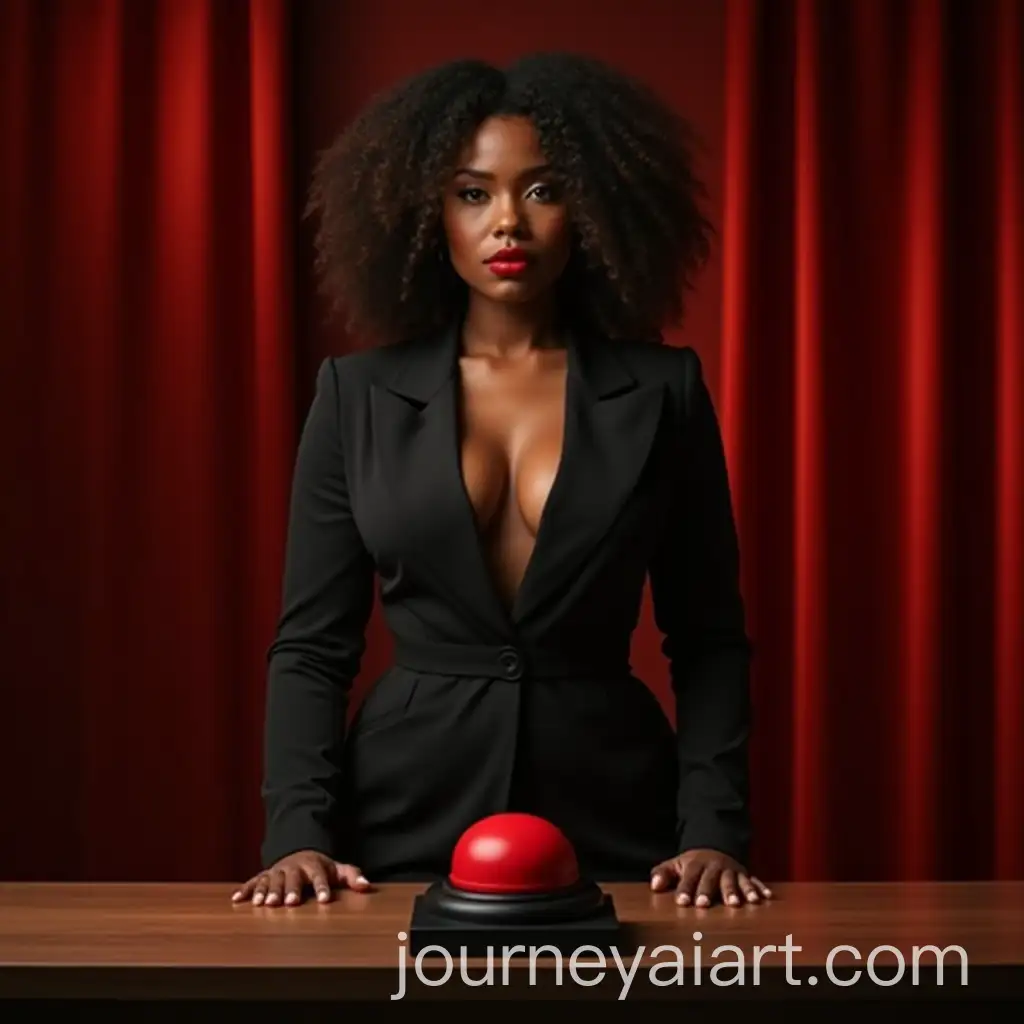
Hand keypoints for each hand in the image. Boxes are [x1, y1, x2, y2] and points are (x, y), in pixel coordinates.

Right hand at [231, 850, 371, 905]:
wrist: (298, 852)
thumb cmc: (320, 867)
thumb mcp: (337, 868)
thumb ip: (351, 876)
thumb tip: (366, 886)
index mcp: (313, 865)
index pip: (319, 876)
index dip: (322, 887)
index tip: (325, 900)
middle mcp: (294, 867)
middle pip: (292, 878)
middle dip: (291, 890)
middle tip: (290, 903)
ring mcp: (277, 871)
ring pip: (271, 880)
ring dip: (267, 891)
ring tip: (264, 905)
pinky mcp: (264, 875)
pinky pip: (253, 881)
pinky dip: (245, 890)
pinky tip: (236, 900)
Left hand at [650, 848, 771, 906]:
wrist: (715, 848)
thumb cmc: (693, 864)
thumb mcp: (676, 865)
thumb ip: (663, 874)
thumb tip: (654, 885)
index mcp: (696, 864)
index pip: (689, 876)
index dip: (685, 889)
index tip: (681, 902)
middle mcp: (715, 866)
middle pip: (711, 879)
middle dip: (708, 891)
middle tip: (704, 905)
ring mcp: (732, 870)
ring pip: (735, 880)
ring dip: (736, 891)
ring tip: (736, 904)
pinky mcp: (745, 874)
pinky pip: (754, 880)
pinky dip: (759, 888)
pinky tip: (764, 898)